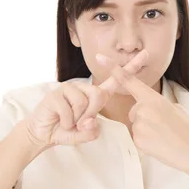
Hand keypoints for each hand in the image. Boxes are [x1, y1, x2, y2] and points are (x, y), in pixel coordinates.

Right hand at [25, 50, 148, 149]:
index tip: (145, 54)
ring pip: (83, 103)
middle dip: (90, 114)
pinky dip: (66, 122)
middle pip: (98, 95)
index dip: (130, 68)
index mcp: (94, 96)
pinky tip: (60, 121)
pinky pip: (68, 110)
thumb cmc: (66, 130)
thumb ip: (91, 132)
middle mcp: (83, 88)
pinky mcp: (56, 94)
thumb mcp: (84, 134)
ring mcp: (68, 89)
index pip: (116, 80)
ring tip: (68, 122)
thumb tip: (90, 122)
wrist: (42, 134)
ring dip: (76, 120)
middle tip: (80, 123)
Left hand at [96, 54, 188, 173]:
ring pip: (136, 126)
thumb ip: (156, 104)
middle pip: (134, 111)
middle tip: (164, 126)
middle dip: (144, 118)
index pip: (128, 80)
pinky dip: (147, 142)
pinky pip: (137, 139)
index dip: (113, 68)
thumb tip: (148, 110)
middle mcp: (143, 109)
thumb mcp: (174, 108)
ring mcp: (140, 125)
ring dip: (147, 131)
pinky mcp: (138, 141)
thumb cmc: (187, 129)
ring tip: (164, 136)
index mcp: (153, 97)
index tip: (99, 58)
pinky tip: (160, 144)